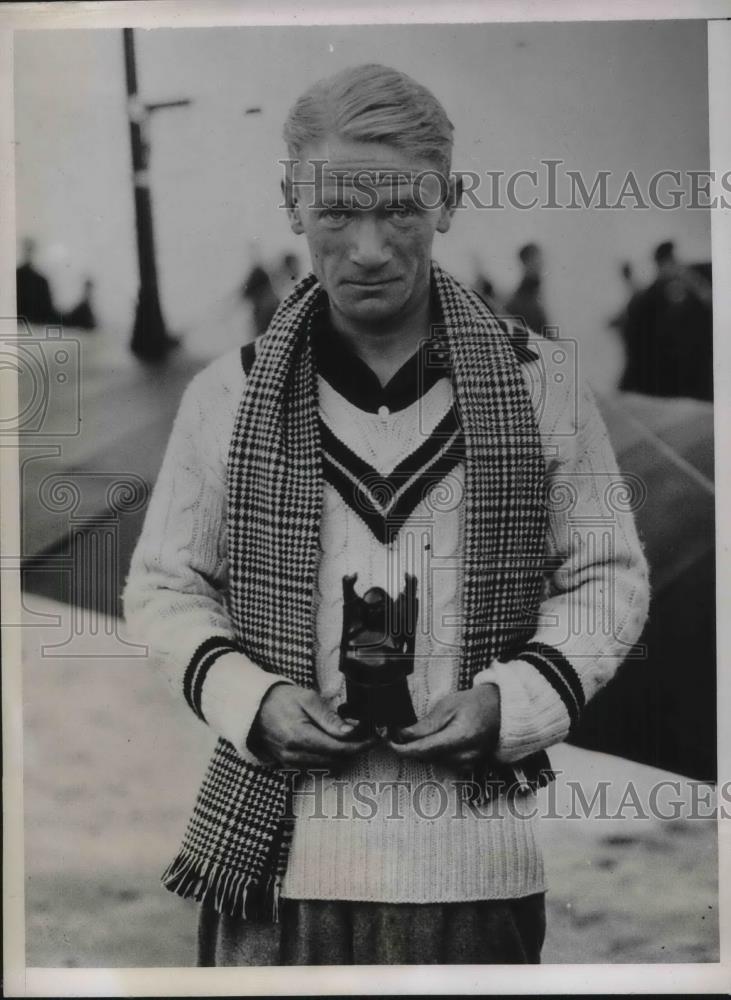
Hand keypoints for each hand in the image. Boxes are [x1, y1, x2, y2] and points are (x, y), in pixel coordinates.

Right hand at [248, 683, 374, 767]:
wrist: (255, 707)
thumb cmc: (282, 699)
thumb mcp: (308, 699)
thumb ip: (329, 718)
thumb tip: (351, 731)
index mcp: (300, 736)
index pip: (340, 749)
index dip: (361, 745)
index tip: (374, 737)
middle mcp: (294, 755)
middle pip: (337, 761)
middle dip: (355, 749)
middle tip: (366, 734)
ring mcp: (290, 762)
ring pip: (329, 767)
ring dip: (343, 755)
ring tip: (351, 738)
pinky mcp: (289, 765)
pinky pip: (317, 767)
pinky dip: (329, 758)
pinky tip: (333, 744)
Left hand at [387, 684, 500, 768]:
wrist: (498, 709)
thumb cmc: (474, 703)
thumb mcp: (447, 706)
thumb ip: (426, 724)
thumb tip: (404, 735)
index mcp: (460, 738)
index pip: (423, 750)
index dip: (403, 749)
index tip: (389, 743)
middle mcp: (465, 755)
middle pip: (427, 757)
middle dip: (410, 747)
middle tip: (398, 734)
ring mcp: (468, 763)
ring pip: (433, 761)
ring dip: (422, 750)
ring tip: (418, 735)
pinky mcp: (468, 766)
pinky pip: (443, 763)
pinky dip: (434, 753)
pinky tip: (435, 740)